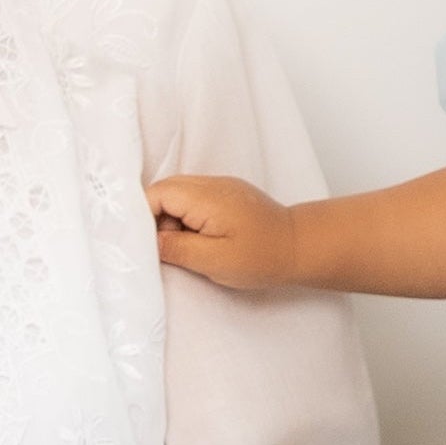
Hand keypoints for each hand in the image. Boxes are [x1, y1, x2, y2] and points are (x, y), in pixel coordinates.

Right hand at [150, 174, 297, 289]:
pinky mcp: (227, 195)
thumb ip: (175, 248)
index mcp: (205, 196)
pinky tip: (202, 240)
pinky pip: (195, 200)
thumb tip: (145, 241)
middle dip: (157, 221)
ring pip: (178, 196)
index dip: (143, 219)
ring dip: (174, 222)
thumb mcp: (213, 260)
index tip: (147, 245)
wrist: (301, 247)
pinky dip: (189, 219)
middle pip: (164, 192)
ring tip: (191, 248)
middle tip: (172, 250)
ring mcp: (220, 187)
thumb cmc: (261, 257)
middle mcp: (211, 184)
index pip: (155, 194)